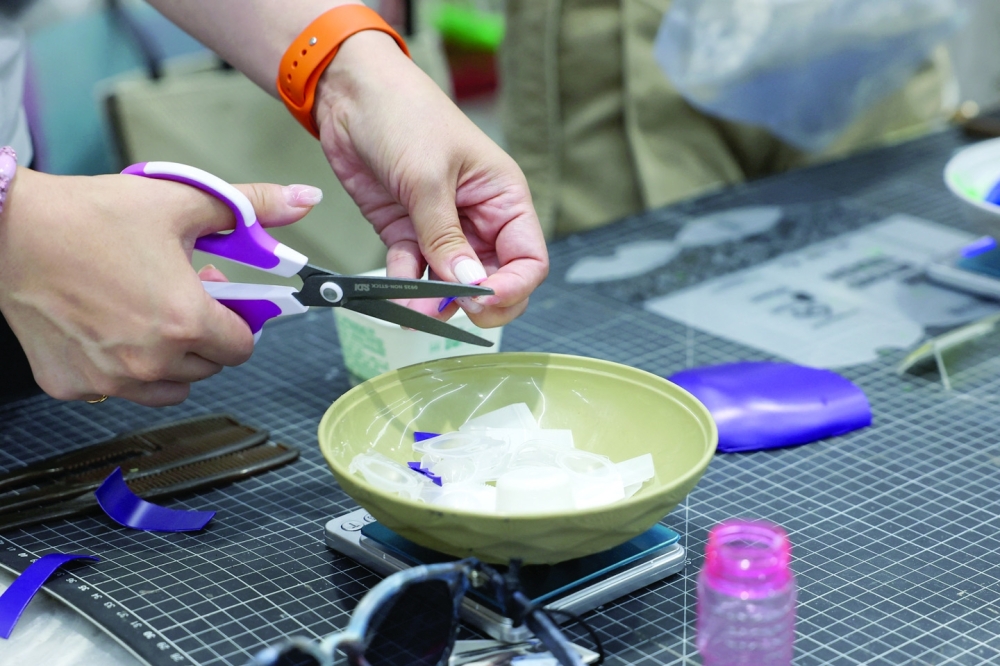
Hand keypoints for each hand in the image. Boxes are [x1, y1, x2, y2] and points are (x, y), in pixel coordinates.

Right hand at [0, 169, 318, 405]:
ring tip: (148, 313)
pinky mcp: (74, 386)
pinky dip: (123, 368)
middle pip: (209, 367)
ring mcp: (110, 381)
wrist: (7, 229)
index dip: (239, 320)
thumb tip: (304, 199)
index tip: (223, 300)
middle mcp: (150, 361)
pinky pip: (120, 390)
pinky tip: (109, 328)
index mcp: (185, 322)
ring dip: (171, 359)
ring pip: (169, 387)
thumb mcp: (181, 202)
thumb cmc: (87, 217)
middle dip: (205, 335)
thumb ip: (251, 206)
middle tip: (181, 295)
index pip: (243, 347)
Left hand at [313, 31, 548, 326]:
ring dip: (434, 303)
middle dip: (475, 302)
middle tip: (449, 310)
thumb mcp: (428, 176)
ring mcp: (442, 230)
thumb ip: (445, 237)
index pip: (528, 259)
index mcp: (503, 198)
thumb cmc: (404, 113)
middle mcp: (480, 218)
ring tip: (413, 313)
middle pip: (494, 279)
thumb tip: (468, 284)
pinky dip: (405, 289)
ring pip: (451, 284)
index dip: (512, 287)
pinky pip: (413, 273)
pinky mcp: (407, 233)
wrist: (350, 92)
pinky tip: (396, 298)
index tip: (482, 300)